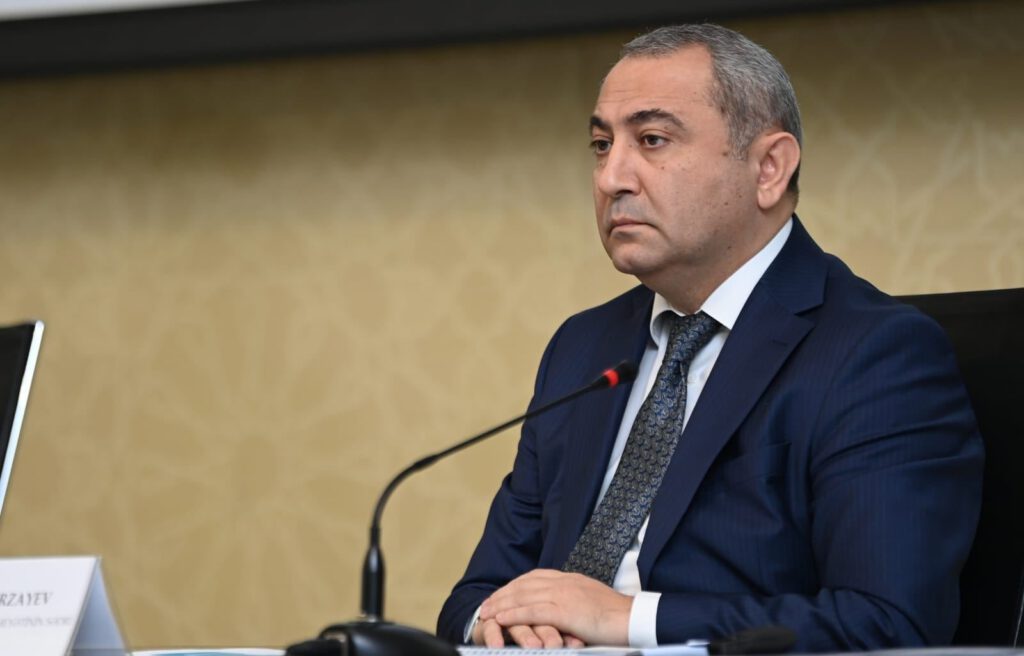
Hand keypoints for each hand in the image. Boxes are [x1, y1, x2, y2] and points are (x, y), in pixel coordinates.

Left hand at [479, 569, 632, 645]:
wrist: (633, 618)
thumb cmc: (616, 616)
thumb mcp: (590, 602)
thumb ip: (573, 600)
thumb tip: (561, 609)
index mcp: (570, 579)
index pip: (534, 578)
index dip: (514, 586)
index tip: (501, 594)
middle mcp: (564, 582)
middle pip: (524, 584)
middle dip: (503, 594)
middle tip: (486, 605)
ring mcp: (564, 594)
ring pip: (524, 596)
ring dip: (501, 604)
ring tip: (486, 613)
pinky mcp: (565, 610)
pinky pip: (532, 611)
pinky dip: (513, 615)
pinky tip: (501, 620)